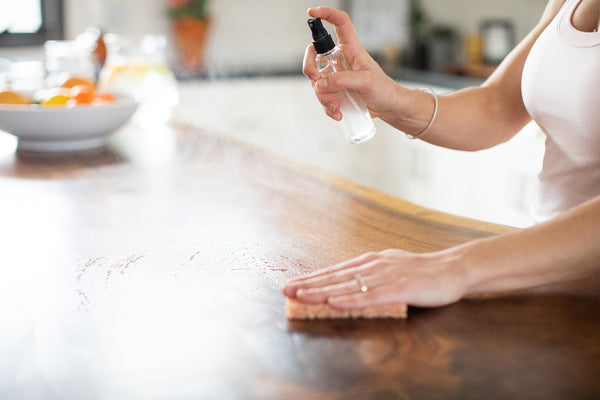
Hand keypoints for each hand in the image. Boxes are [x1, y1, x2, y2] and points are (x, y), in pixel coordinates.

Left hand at [282, 249, 467, 308]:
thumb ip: (369, 273)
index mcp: (371, 261)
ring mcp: (387, 276)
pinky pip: (372, 296)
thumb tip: (346, 281)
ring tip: (302, 295)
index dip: (312, 277)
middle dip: (309, 283)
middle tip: (286, 289)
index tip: (292, 283)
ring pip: (349, 285)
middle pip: (336, 276)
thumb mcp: (390, 267)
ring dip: (323, 291)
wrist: (453, 268)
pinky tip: (336, 302)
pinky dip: (352, 299)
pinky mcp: (400, 288)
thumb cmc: (421, 271)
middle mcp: (374, 265)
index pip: (335, 270)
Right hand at [303, 7, 403, 121]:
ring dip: (323, 97)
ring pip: (317, 82)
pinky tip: (338, 113)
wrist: (388, 108)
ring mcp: (336, 77)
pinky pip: (322, 98)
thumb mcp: (366, 81)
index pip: (339, 23)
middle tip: (316, 81)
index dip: (326, 14)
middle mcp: (340, 60)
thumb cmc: (384, 89)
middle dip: (309, 69)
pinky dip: (327, 107)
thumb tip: (321, 84)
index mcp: (351, 49)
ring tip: (337, 107)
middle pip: (314, 54)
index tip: (312, 12)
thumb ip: (342, 80)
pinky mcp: (335, 92)